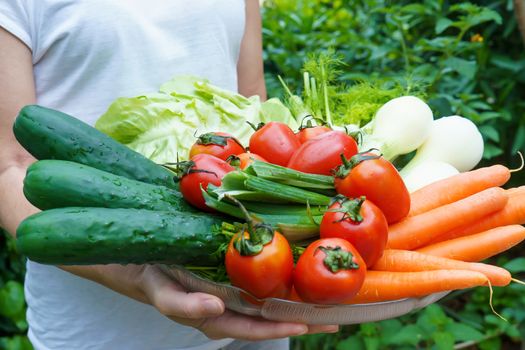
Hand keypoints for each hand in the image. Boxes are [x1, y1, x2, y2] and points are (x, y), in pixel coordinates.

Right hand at [139, 265, 338, 340]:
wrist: (148, 264)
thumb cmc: (156, 281)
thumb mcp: (164, 294)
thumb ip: (185, 306)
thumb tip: (215, 308)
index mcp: (216, 318)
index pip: (253, 328)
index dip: (279, 327)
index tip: (305, 324)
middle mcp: (230, 309)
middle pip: (270, 319)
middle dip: (302, 321)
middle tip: (334, 318)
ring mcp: (234, 294)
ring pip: (271, 304)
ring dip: (299, 304)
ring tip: (328, 303)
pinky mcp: (235, 277)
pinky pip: (263, 285)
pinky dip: (284, 285)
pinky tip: (302, 279)